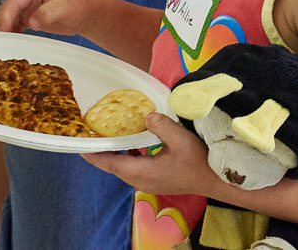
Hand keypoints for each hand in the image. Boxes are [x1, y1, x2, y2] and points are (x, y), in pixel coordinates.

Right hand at [0, 0, 100, 36]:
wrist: (88, 13)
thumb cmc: (79, 5)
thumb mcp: (66, 6)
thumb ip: (48, 12)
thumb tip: (31, 22)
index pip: (14, 0)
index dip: (7, 15)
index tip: (5, 30)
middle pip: (9, 9)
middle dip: (4, 23)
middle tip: (4, 41)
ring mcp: (28, 7)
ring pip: (10, 18)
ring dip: (7, 29)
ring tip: (8, 44)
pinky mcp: (31, 18)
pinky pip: (16, 25)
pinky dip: (13, 33)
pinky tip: (15, 42)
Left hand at [83, 112, 211, 195]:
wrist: (217, 179)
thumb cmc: (200, 161)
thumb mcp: (181, 140)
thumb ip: (161, 125)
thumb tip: (146, 116)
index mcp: (144, 173)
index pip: (111, 164)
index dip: (95, 154)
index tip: (80, 144)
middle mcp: (142, 180)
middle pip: (114, 166)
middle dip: (102, 152)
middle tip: (91, 133)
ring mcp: (149, 182)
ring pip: (124, 167)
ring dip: (114, 153)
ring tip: (106, 135)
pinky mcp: (156, 179)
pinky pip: (134, 167)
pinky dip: (127, 155)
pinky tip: (130, 142)